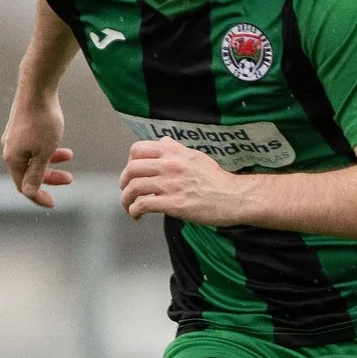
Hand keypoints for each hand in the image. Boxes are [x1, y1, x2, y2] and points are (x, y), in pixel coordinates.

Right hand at [1, 95, 72, 208]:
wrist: (36, 88)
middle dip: (50, 178)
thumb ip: (37, 174)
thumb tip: (29, 193)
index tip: (54, 203)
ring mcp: (14, 137)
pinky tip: (60, 143)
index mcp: (12, 159)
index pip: (24, 187)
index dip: (39, 197)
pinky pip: (33, 145)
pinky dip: (47, 148)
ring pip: (33, 158)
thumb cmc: (42, 121)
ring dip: (51, 161)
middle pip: (29, 173)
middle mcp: (9, 149)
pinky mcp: (20, 127)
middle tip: (70, 179)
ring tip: (69, 155)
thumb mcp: (44, 152)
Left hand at [118, 137, 261, 224]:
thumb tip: (162, 142)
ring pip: (133, 187)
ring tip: (129, 206)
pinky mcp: (173, 204)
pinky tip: (137, 215)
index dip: (129, 162)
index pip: (137, 149)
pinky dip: (134, 210)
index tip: (133, 173)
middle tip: (126, 191)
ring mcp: (171, 184)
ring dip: (126, 199)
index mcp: (173, 152)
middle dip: (123, 182)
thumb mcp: (196, 156)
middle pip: (131, 169)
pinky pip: (143, 205)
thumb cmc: (215, 179)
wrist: (233, 197)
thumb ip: (176, 149)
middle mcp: (170, 165)